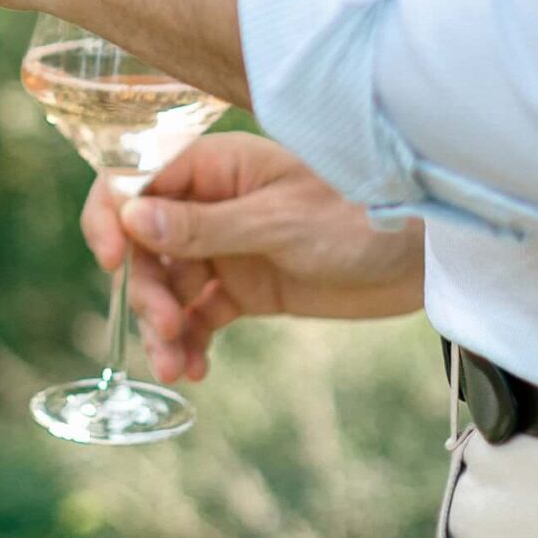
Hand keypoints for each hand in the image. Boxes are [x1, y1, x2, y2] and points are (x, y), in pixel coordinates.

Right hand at [82, 131, 425, 382]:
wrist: (426, 256)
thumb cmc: (361, 215)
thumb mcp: (280, 223)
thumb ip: (204, 225)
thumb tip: (132, 217)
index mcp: (213, 167)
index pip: (134, 181)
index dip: (112, 219)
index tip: (112, 262)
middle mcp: (210, 204)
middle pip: (145, 245)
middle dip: (146, 289)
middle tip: (166, 328)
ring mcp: (226, 247)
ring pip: (168, 286)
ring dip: (162, 325)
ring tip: (174, 366)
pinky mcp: (246, 288)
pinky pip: (199, 315)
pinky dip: (189, 342)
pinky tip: (194, 369)